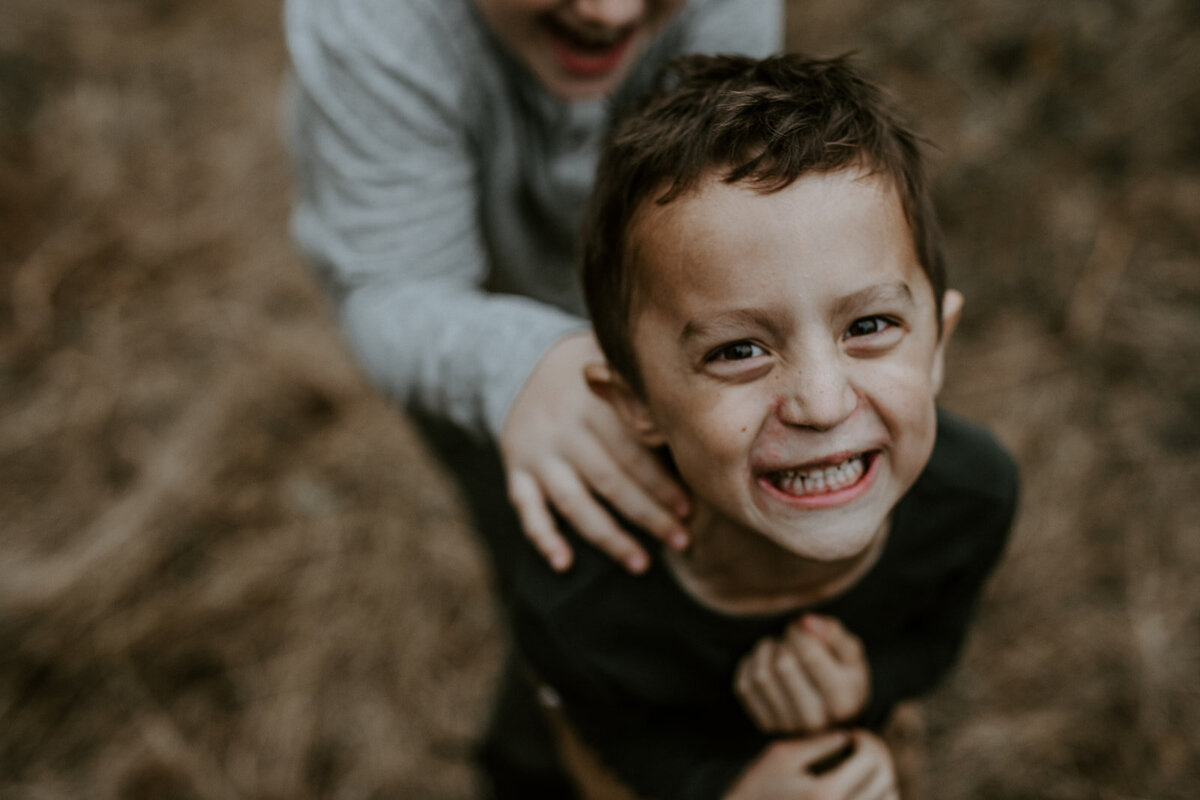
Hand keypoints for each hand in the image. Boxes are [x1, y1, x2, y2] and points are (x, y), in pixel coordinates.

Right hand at [499, 332, 689, 571]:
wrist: (525, 367)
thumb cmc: (595, 380)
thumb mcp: (616, 372)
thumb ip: (644, 400)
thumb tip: (696, 438)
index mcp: (594, 403)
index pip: (633, 451)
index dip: (662, 484)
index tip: (689, 510)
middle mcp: (563, 429)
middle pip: (610, 482)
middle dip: (649, 516)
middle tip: (682, 542)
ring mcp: (536, 452)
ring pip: (575, 503)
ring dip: (609, 537)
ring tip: (641, 565)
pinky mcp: (516, 470)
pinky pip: (527, 509)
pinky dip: (544, 538)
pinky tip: (564, 564)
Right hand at [724, 730, 897, 799]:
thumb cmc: (756, 789)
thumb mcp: (780, 756)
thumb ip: (817, 742)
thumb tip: (848, 735)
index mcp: (826, 794)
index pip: (871, 758)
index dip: (867, 740)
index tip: (854, 735)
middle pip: (885, 781)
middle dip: (878, 758)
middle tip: (861, 748)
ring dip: (882, 781)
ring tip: (862, 770)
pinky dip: (879, 799)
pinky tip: (859, 789)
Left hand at [735, 614, 869, 733]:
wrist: (832, 715)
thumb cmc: (842, 675)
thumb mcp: (851, 653)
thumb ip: (833, 633)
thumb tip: (805, 621)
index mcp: (843, 700)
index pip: (809, 654)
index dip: (799, 632)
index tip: (801, 627)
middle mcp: (816, 721)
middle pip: (783, 665)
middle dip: (783, 642)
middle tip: (789, 638)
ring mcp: (789, 726)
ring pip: (760, 676)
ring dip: (764, 651)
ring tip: (777, 647)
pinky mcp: (766, 725)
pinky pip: (744, 686)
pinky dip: (750, 666)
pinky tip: (765, 661)